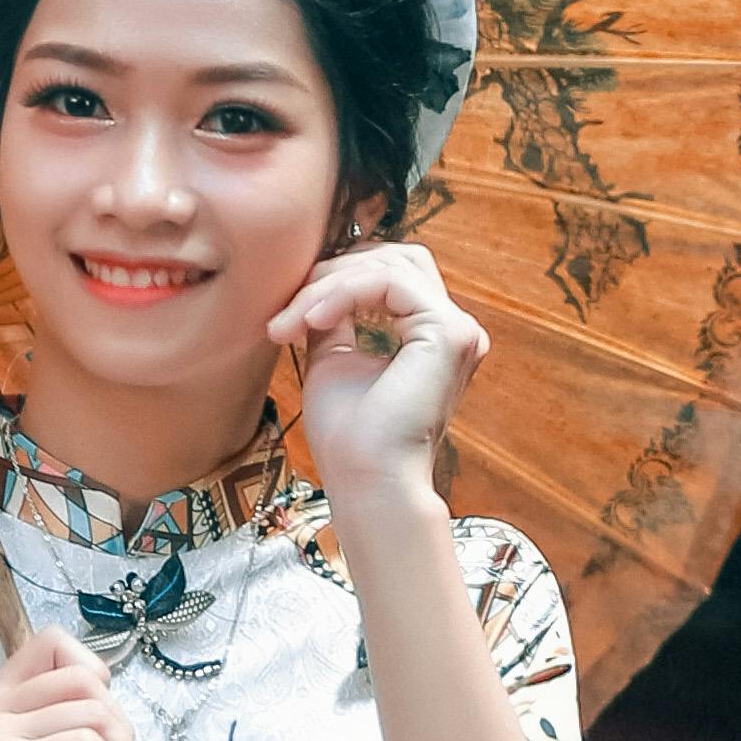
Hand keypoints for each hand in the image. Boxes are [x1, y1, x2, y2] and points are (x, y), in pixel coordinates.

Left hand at [269, 237, 489, 517]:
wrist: (365, 483)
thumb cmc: (348, 438)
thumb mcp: (332, 359)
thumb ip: (333, 316)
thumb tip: (316, 279)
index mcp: (431, 338)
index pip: (387, 276)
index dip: (333, 282)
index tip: (283, 321)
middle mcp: (452, 330)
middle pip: (394, 258)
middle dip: (333, 274)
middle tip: (286, 311)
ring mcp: (457, 330)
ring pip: (389, 265)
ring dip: (330, 284)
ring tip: (293, 318)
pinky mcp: (449, 332)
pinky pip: (388, 282)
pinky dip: (342, 292)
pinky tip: (309, 319)